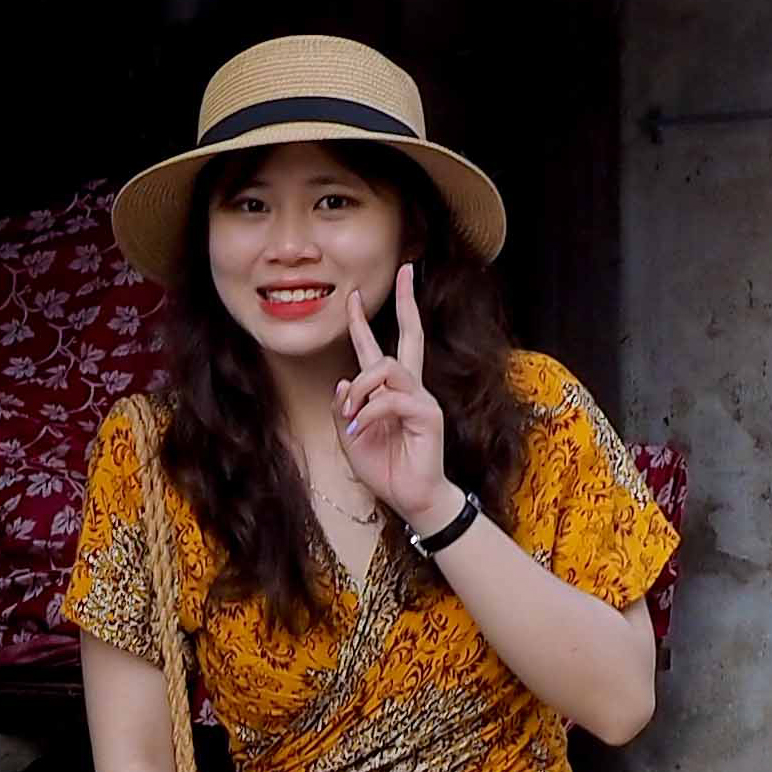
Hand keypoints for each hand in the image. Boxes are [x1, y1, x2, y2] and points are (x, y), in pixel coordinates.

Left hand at [339, 265, 457, 535]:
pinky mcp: (428, 414)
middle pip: (410, 336)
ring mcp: (421, 399)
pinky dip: (370, 412)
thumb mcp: (350, 438)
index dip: (364, 321)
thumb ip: (344, 410)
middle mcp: (409, 388)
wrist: (411, 499)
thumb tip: (343, 381)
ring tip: (352, 415)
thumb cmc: (385, 469)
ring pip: (388, 368)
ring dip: (362, 388)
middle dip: (406, 302)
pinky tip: (361, 430)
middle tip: (405, 272)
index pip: (378, 348)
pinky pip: (391, 399)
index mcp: (389, 391)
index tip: (354, 294)